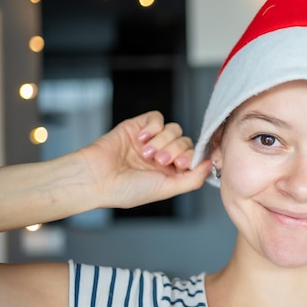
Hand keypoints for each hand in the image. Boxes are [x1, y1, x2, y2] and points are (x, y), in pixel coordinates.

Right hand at [77, 111, 210, 208]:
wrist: (96, 178)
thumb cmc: (127, 189)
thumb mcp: (166, 189)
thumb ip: (192, 179)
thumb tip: (210, 165)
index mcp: (170, 171)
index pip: (193, 156)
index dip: (191, 157)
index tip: (181, 164)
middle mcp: (162, 154)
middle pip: (185, 141)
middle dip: (175, 150)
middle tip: (159, 161)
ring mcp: (151, 140)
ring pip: (174, 129)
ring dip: (163, 141)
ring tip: (146, 153)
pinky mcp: (138, 126)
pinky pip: (157, 117)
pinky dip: (153, 127)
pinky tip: (141, 139)